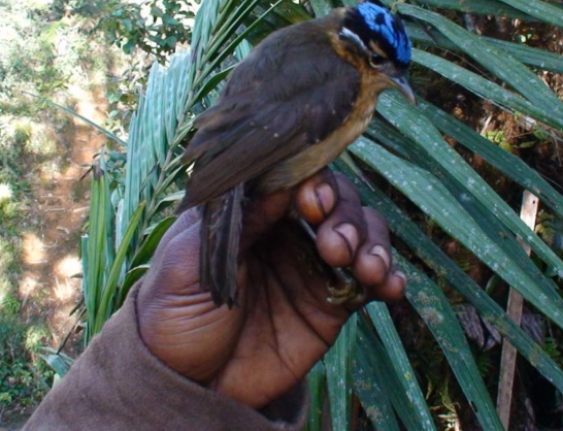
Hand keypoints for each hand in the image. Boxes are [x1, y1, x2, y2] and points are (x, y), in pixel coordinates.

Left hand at [136, 170, 405, 409]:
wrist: (185, 384)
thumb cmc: (172, 312)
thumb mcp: (189, 261)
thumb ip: (234, 223)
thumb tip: (279, 186)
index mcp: (252, 211)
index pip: (293, 178)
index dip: (312, 182)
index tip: (312, 202)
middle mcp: (286, 230)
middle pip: (336, 200)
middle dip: (345, 214)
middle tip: (335, 246)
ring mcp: (312, 266)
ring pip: (361, 233)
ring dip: (373, 241)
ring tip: (368, 268)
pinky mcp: (331, 304)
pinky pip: (370, 282)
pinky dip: (389, 277)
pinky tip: (390, 286)